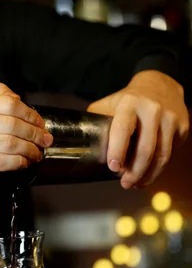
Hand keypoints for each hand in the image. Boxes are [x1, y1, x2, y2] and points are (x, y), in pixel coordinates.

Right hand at [0, 82, 52, 194]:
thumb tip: (19, 99)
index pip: (9, 104)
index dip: (30, 114)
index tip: (40, 123)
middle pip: (12, 125)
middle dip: (34, 133)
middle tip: (45, 140)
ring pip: (9, 144)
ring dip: (29, 149)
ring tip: (37, 153)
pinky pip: (2, 162)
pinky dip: (19, 162)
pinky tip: (24, 162)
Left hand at [87, 70, 189, 188]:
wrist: (161, 84)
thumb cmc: (129, 99)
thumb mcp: (110, 103)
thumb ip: (98, 121)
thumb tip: (85, 145)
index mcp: (130, 103)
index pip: (123, 128)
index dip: (117, 150)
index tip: (113, 167)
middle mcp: (152, 109)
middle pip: (146, 148)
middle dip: (134, 171)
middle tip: (125, 183)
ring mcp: (170, 118)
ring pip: (161, 155)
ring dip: (148, 175)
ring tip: (136, 184)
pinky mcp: (182, 127)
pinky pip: (170, 153)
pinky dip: (159, 168)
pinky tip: (148, 174)